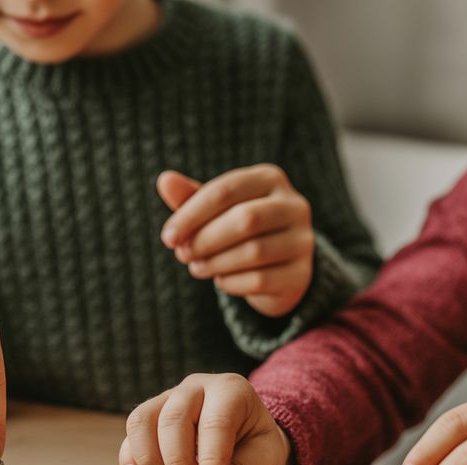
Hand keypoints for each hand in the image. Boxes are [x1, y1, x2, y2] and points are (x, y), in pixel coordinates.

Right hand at [119, 373, 291, 464]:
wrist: (244, 440)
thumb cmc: (255, 447)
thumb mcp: (263, 460)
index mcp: (232, 390)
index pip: (215, 422)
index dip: (211, 459)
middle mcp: (197, 387)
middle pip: (173, 417)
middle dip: (179, 462)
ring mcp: (169, 397)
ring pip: (143, 419)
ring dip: (152, 458)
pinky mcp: (151, 416)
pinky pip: (132, 432)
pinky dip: (130, 456)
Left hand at [158, 165, 313, 317]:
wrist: (278, 269)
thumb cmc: (240, 232)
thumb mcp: (216, 212)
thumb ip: (191, 197)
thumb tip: (164, 180)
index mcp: (270, 179)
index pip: (226, 191)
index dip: (192, 214)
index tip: (168, 237)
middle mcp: (294, 205)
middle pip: (245, 219)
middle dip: (206, 239)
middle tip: (183, 254)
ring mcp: (302, 240)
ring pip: (254, 252)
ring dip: (216, 262)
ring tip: (196, 268)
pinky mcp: (301, 274)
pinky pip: (261, 280)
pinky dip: (232, 282)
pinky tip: (220, 280)